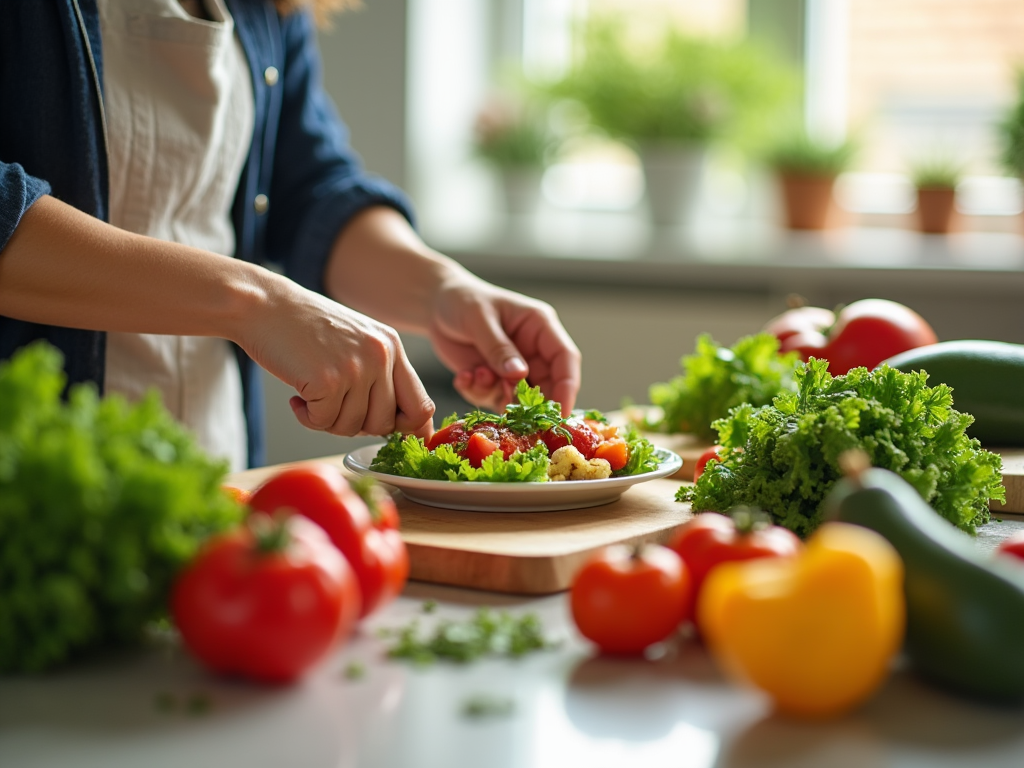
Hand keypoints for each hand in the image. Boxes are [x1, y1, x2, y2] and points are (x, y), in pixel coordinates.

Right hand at [242, 275, 434, 437]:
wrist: (262, 304)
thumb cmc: (305, 327)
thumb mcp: (357, 341)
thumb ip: (382, 377)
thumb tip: (409, 427)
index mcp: (392, 347)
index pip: (422, 406)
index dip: (408, 429)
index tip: (388, 435)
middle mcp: (380, 356)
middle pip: (385, 424)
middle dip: (357, 425)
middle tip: (332, 406)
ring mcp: (355, 368)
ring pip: (352, 427)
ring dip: (327, 421)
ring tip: (311, 394)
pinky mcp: (327, 380)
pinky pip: (322, 423)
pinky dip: (306, 417)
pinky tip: (296, 396)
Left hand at [427, 274, 580, 414]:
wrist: (436, 305)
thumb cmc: (462, 300)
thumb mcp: (479, 319)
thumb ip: (499, 348)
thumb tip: (520, 375)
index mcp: (539, 326)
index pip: (565, 358)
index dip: (567, 386)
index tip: (560, 412)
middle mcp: (532, 349)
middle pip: (548, 386)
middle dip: (530, 402)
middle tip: (512, 411)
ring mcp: (514, 367)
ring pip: (519, 398)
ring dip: (496, 395)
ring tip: (475, 375)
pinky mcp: (495, 379)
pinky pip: (493, 398)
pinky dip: (478, 394)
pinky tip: (463, 377)